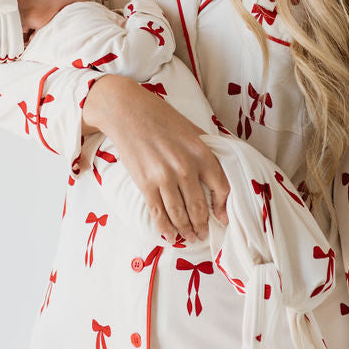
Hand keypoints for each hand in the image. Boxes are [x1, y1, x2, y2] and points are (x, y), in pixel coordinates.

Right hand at [82, 76, 229, 244]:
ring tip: (189, 238)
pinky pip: (158, 213)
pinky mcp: (145, 183)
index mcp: (201, 152)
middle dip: (202, 225)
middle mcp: (185, 167)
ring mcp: (164, 177)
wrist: (125, 110)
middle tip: (203, 235)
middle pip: (199, 206)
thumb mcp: (190, 128)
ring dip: (186, 230)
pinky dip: (165, 228)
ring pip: (179, 214)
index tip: (222, 217)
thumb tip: (217, 167)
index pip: (221, 187)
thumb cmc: (159, 116)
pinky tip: (170, 235)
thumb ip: (204, 148)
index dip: (222, 206)